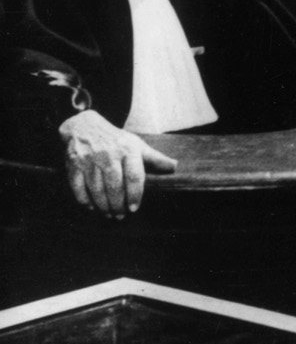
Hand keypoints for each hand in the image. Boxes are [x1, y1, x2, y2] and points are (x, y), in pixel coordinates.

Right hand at [60, 109, 176, 216]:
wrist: (84, 127)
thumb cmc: (116, 141)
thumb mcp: (137, 145)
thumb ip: (155, 158)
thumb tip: (174, 167)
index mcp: (128, 150)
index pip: (134, 176)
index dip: (134, 194)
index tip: (134, 208)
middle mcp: (108, 155)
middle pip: (114, 185)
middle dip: (117, 204)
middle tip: (120, 216)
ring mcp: (89, 160)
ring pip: (96, 188)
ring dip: (102, 205)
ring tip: (109, 214)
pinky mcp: (73, 164)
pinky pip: (77, 186)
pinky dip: (84, 199)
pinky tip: (91, 207)